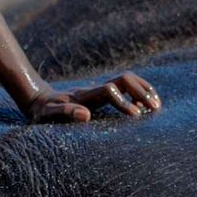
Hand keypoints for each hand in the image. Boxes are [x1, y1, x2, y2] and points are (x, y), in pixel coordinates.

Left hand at [22, 73, 161, 123]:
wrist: (38, 100)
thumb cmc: (43, 112)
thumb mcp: (48, 114)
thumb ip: (65, 113)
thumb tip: (86, 115)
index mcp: (84, 95)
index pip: (109, 91)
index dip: (124, 102)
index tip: (136, 116)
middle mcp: (95, 89)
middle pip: (125, 79)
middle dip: (142, 91)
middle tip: (156, 108)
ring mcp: (100, 89)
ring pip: (128, 81)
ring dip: (144, 89)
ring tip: (157, 105)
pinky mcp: (103, 94)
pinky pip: (126, 88)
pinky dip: (139, 93)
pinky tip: (146, 106)